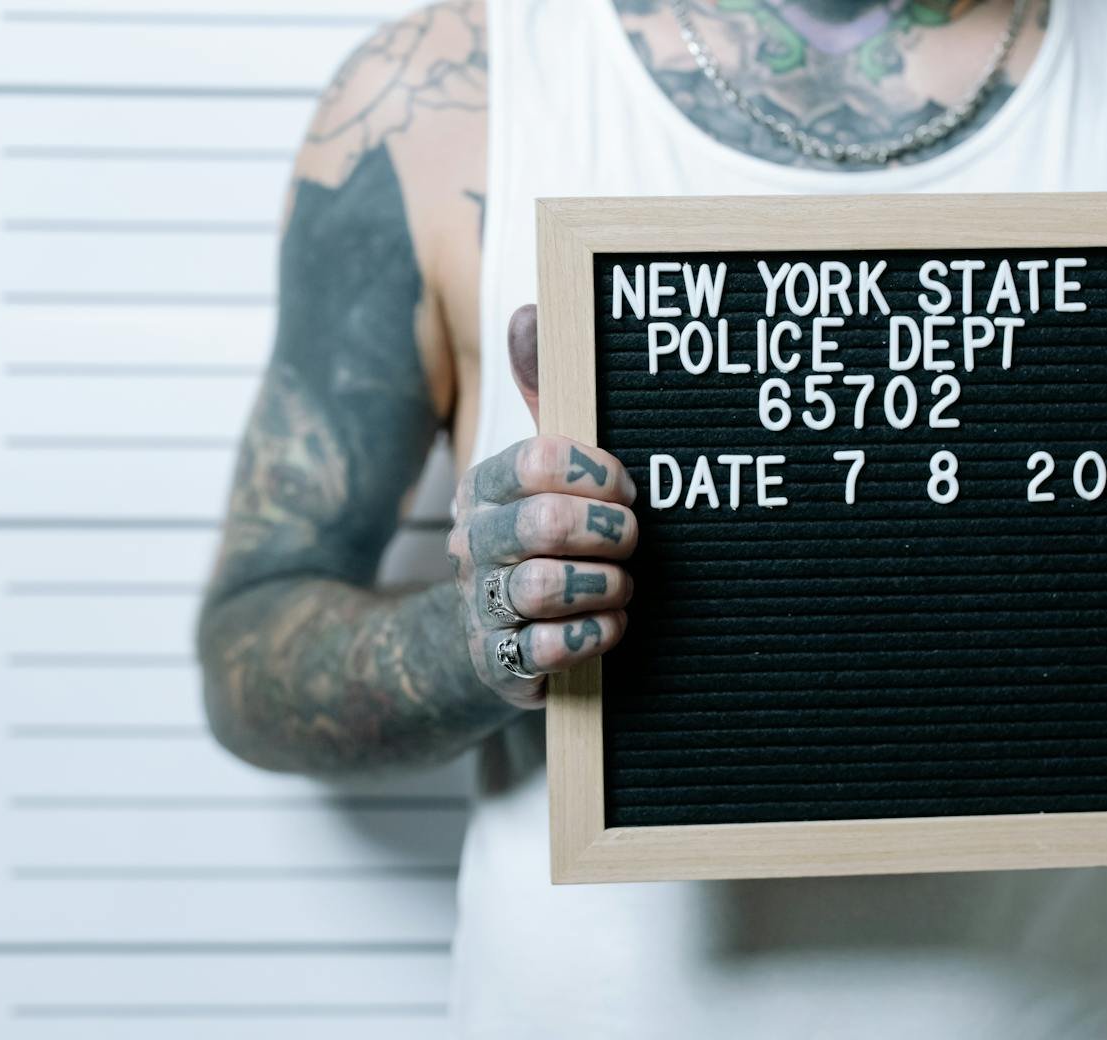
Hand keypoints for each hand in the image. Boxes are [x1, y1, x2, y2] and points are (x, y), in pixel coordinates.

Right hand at [445, 306, 637, 708]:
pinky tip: (611, 626)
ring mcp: (482, 606)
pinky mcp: (499, 663)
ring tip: (623, 585)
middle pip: (542, 524)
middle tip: (633, 539)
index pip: (535, 460)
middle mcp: (474, 544)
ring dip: (604, 586)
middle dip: (606, 531)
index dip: (596, 472)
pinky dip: (593, 635)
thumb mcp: (548, 469)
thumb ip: (548, 394)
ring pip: (544, 588)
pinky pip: (547, 650)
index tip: (629, 487)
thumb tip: (528, 308)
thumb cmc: (543, 540)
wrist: (499, 636)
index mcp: (485, 487)